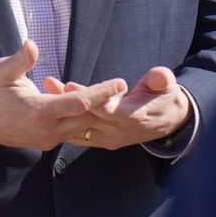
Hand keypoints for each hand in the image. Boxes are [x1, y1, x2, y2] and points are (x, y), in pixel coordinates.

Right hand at [0, 40, 127, 150]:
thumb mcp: (1, 72)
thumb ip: (20, 60)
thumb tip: (32, 44)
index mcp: (41, 112)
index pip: (80, 103)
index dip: (103, 93)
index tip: (122, 82)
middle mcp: (49, 130)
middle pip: (88, 117)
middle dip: (107, 103)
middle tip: (125, 88)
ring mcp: (49, 139)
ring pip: (82, 127)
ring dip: (97, 112)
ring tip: (115, 96)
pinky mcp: (48, 141)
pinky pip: (73, 131)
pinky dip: (84, 119)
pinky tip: (94, 107)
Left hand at [49, 67, 191, 150]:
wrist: (168, 122)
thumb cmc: (165, 97)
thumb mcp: (168, 85)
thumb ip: (161, 80)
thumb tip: (159, 76)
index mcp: (133, 116)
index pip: (108, 110)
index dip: (90, 99)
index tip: (71, 86)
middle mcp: (118, 131)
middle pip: (88, 116)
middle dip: (68, 101)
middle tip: (50, 83)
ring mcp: (109, 138)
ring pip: (80, 125)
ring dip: (62, 110)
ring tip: (47, 87)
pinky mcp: (102, 140)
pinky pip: (80, 134)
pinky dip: (65, 121)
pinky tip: (51, 105)